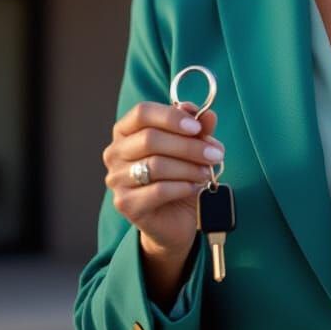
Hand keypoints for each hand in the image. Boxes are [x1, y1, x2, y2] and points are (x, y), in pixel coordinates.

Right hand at [102, 100, 222, 256]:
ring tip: (207, 172)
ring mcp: (117, 179)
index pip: (142, 112)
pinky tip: (195, 187)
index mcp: (126, 130)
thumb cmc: (179, 176)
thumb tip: (209, 115)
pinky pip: (158, 190)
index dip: (171, 117)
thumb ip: (199, 130)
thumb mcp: (192, 148)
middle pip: (150, 139)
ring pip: (156, 165)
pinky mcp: (125, 204)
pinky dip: (182, 186)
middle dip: (188, 146)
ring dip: (189, 167)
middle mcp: (115, 152)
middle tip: (215, 154)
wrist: (175, 217)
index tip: (197, 128)